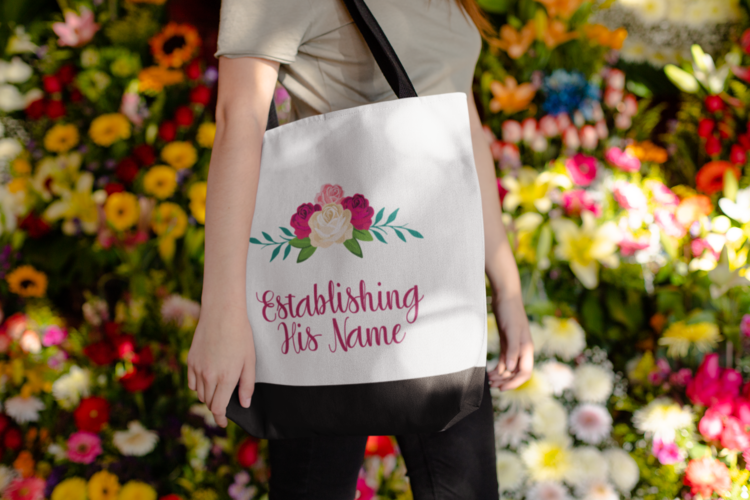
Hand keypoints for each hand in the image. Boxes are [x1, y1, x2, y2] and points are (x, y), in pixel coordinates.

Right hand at [187, 300, 255, 427]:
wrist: (221, 314)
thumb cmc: (240, 335)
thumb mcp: (250, 361)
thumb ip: (247, 385)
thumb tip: (244, 404)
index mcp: (226, 378)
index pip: (219, 408)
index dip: (221, 418)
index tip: (224, 422)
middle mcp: (209, 376)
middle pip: (209, 402)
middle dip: (217, 407)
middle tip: (224, 404)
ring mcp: (197, 369)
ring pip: (200, 393)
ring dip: (208, 396)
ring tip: (218, 388)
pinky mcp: (190, 361)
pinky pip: (192, 382)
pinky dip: (199, 386)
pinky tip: (207, 379)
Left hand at [488, 294, 533, 389]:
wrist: (505, 297)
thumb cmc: (510, 312)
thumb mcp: (511, 331)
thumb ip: (512, 350)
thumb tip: (511, 370)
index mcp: (527, 349)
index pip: (525, 373)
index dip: (514, 383)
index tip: (501, 388)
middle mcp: (522, 350)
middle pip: (517, 373)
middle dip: (505, 381)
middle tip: (491, 385)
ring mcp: (514, 347)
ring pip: (510, 368)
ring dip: (500, 376)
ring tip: (488, 380)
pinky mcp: (507, 343)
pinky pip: (504, 361)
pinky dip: (498, 368)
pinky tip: (489, 372)